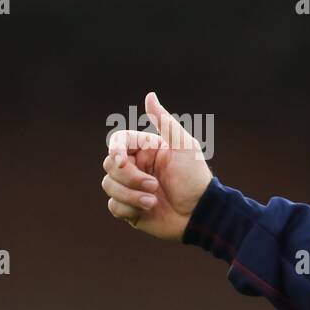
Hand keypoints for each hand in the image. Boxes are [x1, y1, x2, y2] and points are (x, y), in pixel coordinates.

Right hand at [102, 92, 212, 240]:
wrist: (201, 213)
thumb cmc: (195, 178)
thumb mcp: (184, 146)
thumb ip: (164, 122)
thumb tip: (150, 95)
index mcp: (146, 150)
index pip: (118, 142)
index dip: (115, 150)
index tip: (122, 162)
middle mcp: (136, 167)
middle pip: (109, 165)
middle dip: (129, 177)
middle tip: (155, 186)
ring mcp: (131, 188)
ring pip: (108, 185)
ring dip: (130, 195)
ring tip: (154, 202)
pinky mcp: (130, 208)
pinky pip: (113, 206)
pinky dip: (128, 209)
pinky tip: (148, 211)